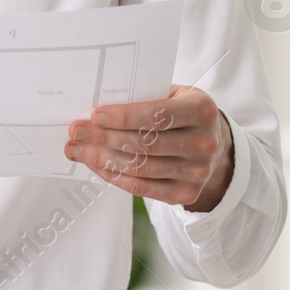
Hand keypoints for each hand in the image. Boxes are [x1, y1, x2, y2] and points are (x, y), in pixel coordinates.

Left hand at [65, 85, 234, 211]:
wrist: (213, 143)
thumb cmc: (182, 112)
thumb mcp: (173, 94)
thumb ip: (144, 97)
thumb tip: (96, 109)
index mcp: (202, 110)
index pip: (157, 115)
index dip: (123, 116)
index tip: (94, 115)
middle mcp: (204, 143)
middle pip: (144, 144)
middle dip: (103, 137)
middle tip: (76, 132)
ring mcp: (197, 172)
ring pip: (139, 168)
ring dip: (101, 159)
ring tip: (77, 149)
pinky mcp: (186, 194)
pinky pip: (141, 188)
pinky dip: (114, 176)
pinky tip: (96, 165)